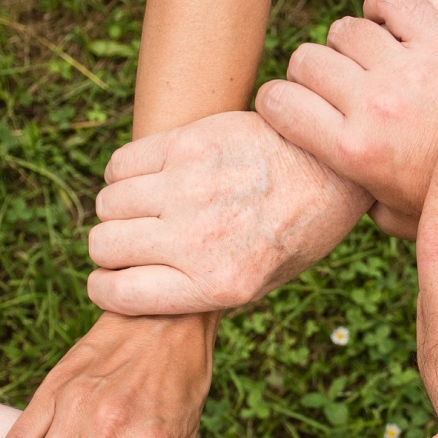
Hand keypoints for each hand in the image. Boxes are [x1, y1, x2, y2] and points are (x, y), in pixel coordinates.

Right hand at [87, 111, 372, 314]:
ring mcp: (190, 188)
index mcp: (218, 284)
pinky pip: (121, 163)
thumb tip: (142, 289)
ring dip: (119, 210)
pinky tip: (152, 179)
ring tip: (148, 209)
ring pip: (108, 204)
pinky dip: (125, 174)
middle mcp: (198, 239)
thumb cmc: (298, 232)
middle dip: (111, 250)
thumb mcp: (262, 283)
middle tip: (136, 243)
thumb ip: (202, 291)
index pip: (118, 294)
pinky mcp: (189, 144)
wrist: (333, 169)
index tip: (113, 280)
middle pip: (104, 245)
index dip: (106, 289)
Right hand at [256, 0, 437, 237]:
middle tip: (329, 89)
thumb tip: (324, 191)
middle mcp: (375, 106)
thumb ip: (350, 200)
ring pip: (345, 30)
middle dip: (307, 74)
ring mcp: (410, 71)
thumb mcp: (388, 215)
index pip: (278, 102)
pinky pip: (392, 1)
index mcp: (353, 152)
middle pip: (306, 60)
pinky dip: (382, 8)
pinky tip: (386, 29)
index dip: (274, 101)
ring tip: (363, 65)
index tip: (286, 107)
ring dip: (346, 45)